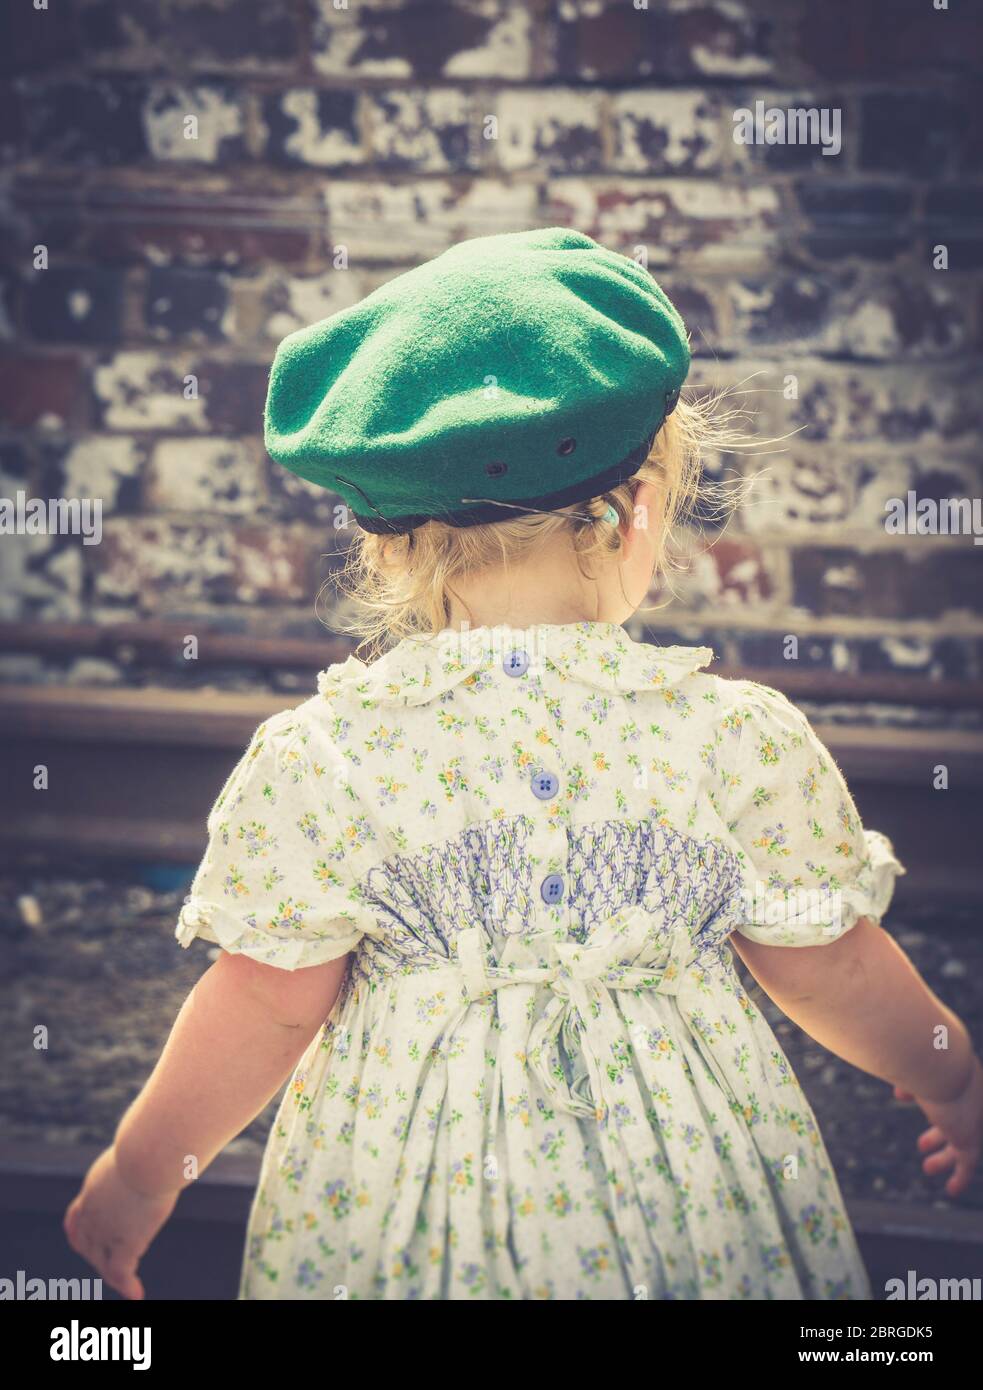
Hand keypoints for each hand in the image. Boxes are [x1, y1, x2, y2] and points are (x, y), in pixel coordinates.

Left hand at [63, 1146, 178, 1298]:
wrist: (150, 1151)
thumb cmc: (156, 1138)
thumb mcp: (144, 1142)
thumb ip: (149, 1148)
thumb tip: (170, 1137)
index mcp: (95, 1185)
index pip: (78, 1215)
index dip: (79, 1230)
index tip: (78, 1238)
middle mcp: (93, 1211)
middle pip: (85, 1242)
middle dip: (96, 1256)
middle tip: (113, 1267)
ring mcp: (106, 1228)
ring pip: (102, 1260)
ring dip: (113, 1274)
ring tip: (127, 1285)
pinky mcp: (124, 1242)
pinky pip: (121, 1272)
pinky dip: (127, 1287)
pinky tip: (136, 1295)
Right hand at [894, 1053, 982, 1197]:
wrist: (936, 1057)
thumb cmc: (913, 1048)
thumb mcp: (903, 1057)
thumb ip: (900, 1070)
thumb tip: (895, 1086)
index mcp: (957, 1071)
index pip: (942, 1090)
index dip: (921, 1094)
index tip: (900, 1096)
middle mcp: (970, 1095)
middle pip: (957, 1120)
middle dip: (938, 1134)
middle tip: (922, 1143)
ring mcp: (972, 1116)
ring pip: (962, 1142)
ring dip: (945, 1156)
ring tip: (927, 1166)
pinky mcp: (968, 1135)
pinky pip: (968, 1162)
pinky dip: (961, 1176)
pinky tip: (952, 1189)